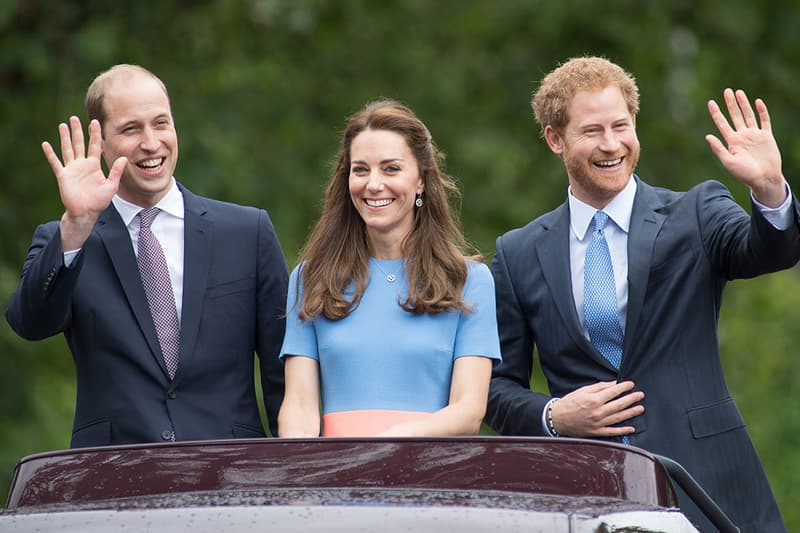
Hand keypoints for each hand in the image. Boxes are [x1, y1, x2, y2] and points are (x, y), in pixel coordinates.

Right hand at [42, 116, 125, 248]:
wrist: (86, 212)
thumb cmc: (99, 201)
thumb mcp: (111, 186)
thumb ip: (116, 172)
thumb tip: (124, 158)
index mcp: (94, 165)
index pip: (94, 145)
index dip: (95, 134)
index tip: (95, 122)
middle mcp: (82, 164)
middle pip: (79, 143)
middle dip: (78, 131)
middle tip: (75, 118)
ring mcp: (72, 169)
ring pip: (67, 149)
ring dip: (65, 137)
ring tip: (62, 125)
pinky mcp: (63, 175)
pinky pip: (55, 163)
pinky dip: (50, 154)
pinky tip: (45, 144)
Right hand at [551, 380, 643, 437]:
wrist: (558, 419)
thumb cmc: (569, 403)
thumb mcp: (582, 391)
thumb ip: (599, 387)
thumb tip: (613, 384)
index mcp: (594, 400)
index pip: (613, 392)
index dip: (624, 387)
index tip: (631, 384)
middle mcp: (598, 412)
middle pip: (619, 404)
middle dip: (632, 398)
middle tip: (640, 395)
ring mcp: (598, 423)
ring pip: (619, 417)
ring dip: (631, 412)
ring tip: (640, 408)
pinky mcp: (597, 432)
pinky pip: (612, 431)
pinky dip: (623, 431)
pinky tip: (631, 428)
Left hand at [705, 89, 785, 206]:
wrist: (763, 179)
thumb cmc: (744, 174)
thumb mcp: (728, 162)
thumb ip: (718, 149)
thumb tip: (708, 136)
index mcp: (731, 142)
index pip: (722, 124)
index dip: (716, 113)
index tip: (710, 102)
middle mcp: (742, 136)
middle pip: (735, 116)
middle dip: (730, 104)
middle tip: (726, 91)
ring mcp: (754, 135)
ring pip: (748, 115)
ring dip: (743, 104)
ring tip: (738, 92)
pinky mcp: (766, 136)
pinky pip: (764, 121)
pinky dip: (761, 111)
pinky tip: (757, 102)